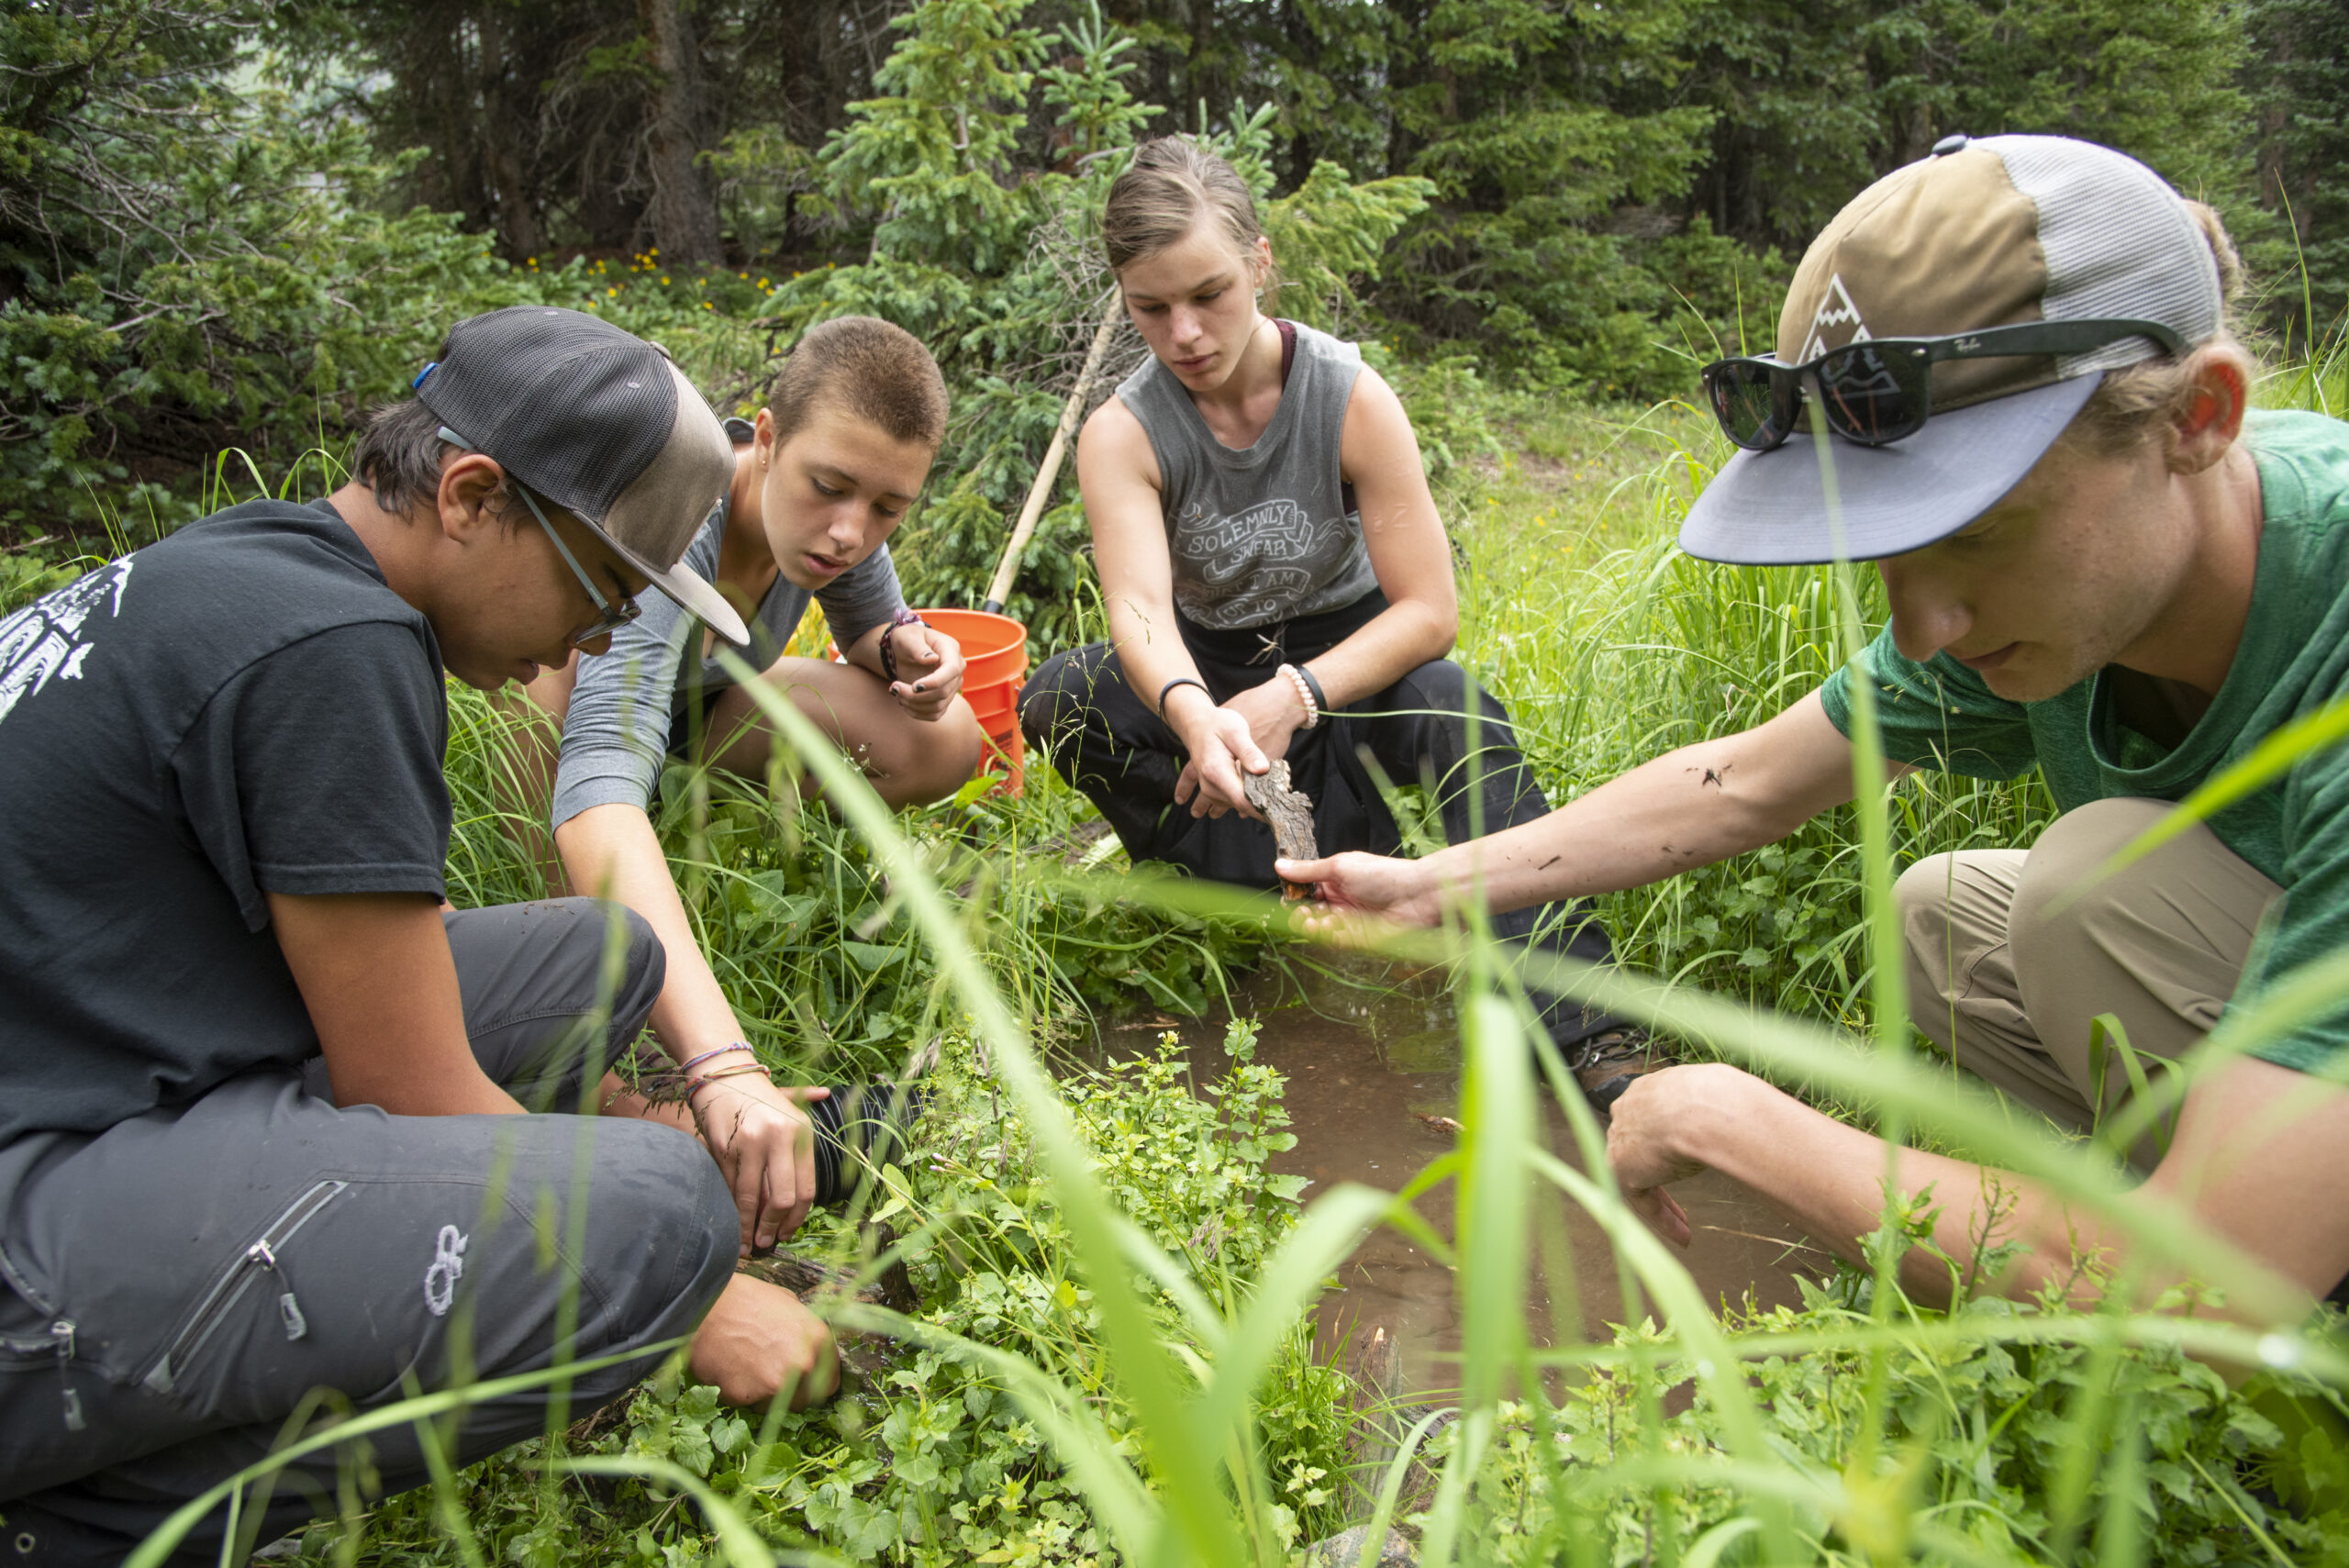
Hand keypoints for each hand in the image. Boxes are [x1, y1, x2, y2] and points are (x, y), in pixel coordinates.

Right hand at [688, 1075, 830, 1254]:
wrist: (722, 1074)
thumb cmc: (760, 1094)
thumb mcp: (791, 1101)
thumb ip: (810, 1108)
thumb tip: (827, 1095)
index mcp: (801, 1132)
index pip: (806, 1188)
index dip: (796, 1218)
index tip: (787, 1234)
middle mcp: (779, 1138)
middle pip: (781, 1198)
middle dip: (772, 1227)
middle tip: (765, 1242)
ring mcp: (750, 1143)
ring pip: (751, 1198)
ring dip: (747, 1226)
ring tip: (746, 1243)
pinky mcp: (724, 1148)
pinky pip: (730, 1187)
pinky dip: (731, 1208)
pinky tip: (731, 1221)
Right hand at [690, 1274, 840, 1407]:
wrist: (707, 1303)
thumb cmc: (747, 1298)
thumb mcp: (788, 1303)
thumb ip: (803, 1332)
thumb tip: (808, 1347)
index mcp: (818, 1341)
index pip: (830, 1382)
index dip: (816, 1383)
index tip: (804, 1382)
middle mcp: (802, 1365)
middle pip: (804, 1400)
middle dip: (790, 1393)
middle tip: (770, 1377)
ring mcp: (774, 1383)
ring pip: (773, 1406)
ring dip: (762, 1395)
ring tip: (745, 1367)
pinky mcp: (744, 1395)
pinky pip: (744, 1403)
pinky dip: (737, 1392)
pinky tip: (728, 1368)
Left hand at [885, 622, 964, 720]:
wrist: (906, 650)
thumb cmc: (907, 639)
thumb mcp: (908, 637)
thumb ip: (918, 647)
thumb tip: (931, 658)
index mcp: (951, 650)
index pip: (951, 670)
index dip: (935, 682)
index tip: (914, 687)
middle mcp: (956, 670)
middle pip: (943, 692)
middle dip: (915, 695)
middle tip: (894, 687)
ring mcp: (952, 686)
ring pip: (938, 706)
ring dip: (913, 705)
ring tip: (896, 692)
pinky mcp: (944, 699)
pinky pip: (934, 714)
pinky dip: (917, 713)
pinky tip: (903, 702)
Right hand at [1170, 696, 1269, 818]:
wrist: (1197, 723)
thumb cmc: (1218, 724)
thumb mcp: (1236, 731)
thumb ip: (1249, 751)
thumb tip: (1263, 770)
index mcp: (1216, 771)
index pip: (1242, 800)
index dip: (1262, 809)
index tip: (1280, 810)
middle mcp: (1209, 785)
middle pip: (1241, 805)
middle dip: (1261, 805)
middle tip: (1281, 801)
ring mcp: (1209, 790)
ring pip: (1236, 805)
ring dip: (1252, 802)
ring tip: (1269, 796)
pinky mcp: (1211, 790)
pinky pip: (1227, 802)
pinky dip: (1241, 800)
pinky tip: (1252, 792)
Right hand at [1275, 850, 1441, 927]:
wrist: (1415, 896)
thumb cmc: (1382, 875)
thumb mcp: (1339, 867)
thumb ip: (1308, 870)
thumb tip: (1279, 864)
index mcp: (1335, 881)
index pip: (1306, 890)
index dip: (1294, 895)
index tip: (1286, 896)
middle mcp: (1339, 901)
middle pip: (1308, 911)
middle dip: (1298, 913)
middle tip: (1300, 911)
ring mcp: (1347, 920)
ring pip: (1317, 928)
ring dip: (1308, 925)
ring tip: (1311, 919)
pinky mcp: (1355, 939)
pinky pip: (1332, 941)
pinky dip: (1325, 936)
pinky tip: (1328, 926)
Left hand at [1606, 1067, 1709, 1247]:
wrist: (1704, 1108)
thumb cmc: (1718, 1101)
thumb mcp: (1712, 1106)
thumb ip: (1708, 1118)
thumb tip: (1735, 1126)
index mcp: (1648, 1090)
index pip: (1652, 1120)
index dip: (1669, 1143)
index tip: (1687, 1158)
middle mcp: (1628, 1110)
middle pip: (1639, 1148)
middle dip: (1661, 1173)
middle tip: (1681, 1196)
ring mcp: (1619, 1137)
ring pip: (1638, 1175)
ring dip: (1662, 1204)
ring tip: (1686, 1229)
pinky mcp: (1621, 1165)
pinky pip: (1641, 1198)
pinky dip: (1662, 1218)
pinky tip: (1683, 1235)